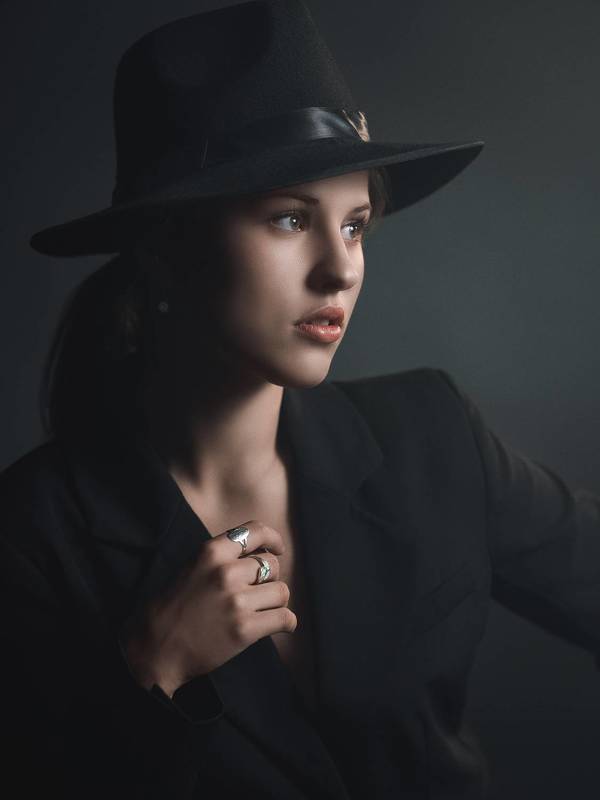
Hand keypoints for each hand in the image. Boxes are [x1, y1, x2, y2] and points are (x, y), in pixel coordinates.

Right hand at [120, 520, 295, 696]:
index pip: (256, 531)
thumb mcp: (192, 568)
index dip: (273, 539)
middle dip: (269, 579)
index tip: (278, 549)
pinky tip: (276, 626)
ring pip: (282, 592)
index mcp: (211, 552)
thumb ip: (222, 558)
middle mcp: (226, 572)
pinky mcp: (245, 630)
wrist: (154, 649)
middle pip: (272, 565)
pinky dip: (286, 623)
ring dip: (276, 602)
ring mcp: (236, 601)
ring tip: (262, 611)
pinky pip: (285, 618)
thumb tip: (260, 553)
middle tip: (257, 592)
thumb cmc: (172, 608)